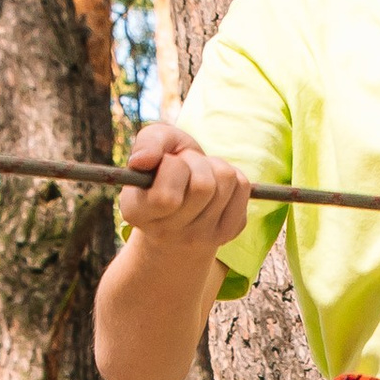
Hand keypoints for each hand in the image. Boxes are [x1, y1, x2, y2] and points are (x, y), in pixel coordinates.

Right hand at [119, 117, 252, 255]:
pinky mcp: (228, 231)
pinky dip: (232, 175)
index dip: (171, 167)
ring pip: (225, 180)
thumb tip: (145, 160)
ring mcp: (199, 238)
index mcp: (136, 212)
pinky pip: (242, 186)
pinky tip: (215, 186)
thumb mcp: (154, 144)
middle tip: (185, 168)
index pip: (165, 198)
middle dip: (196, 162)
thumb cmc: (164, 168)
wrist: (181, 202)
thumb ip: (149, 141)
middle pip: (203, 185)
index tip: (164, 164)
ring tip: (199, 174)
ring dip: (213, 166)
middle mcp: (165, 233)